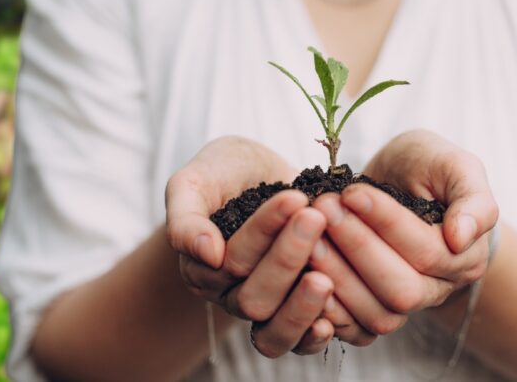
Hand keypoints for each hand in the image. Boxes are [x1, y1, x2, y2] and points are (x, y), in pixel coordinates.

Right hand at [165, 136, 367, 355]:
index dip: (264, 231)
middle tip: (316, 218)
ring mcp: (263, 305)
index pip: (231, 260)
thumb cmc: (222, 173)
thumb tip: (208, 255)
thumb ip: (185, 217)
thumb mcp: (193, 182)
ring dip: (301, 305)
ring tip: (326, 277)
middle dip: (287, 259)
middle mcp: (229, 293)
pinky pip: (298, 342)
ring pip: (274, 327)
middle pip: (254, 297)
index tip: (294, 197)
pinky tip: (331, 319)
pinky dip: (313, 336)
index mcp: (201, 267)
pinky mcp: (292, 309)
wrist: (255, 174)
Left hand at [310, 130, 498, 324]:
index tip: (351, 192)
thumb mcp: (454, 165)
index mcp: (465, 256)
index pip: (425, 250)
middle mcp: (439, 288)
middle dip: (357, 248)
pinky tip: (303, 274)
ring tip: (307, 235)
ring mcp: (406, 306)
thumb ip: (473, 198)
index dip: (385, 222)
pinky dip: (329, 308)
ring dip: (337, 274)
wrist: (402, 181)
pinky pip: (355, 328)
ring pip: (377, 313)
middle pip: (401, 289)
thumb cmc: (428, 167)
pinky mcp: (373, 312)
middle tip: (323, 209)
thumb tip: (461, 238)